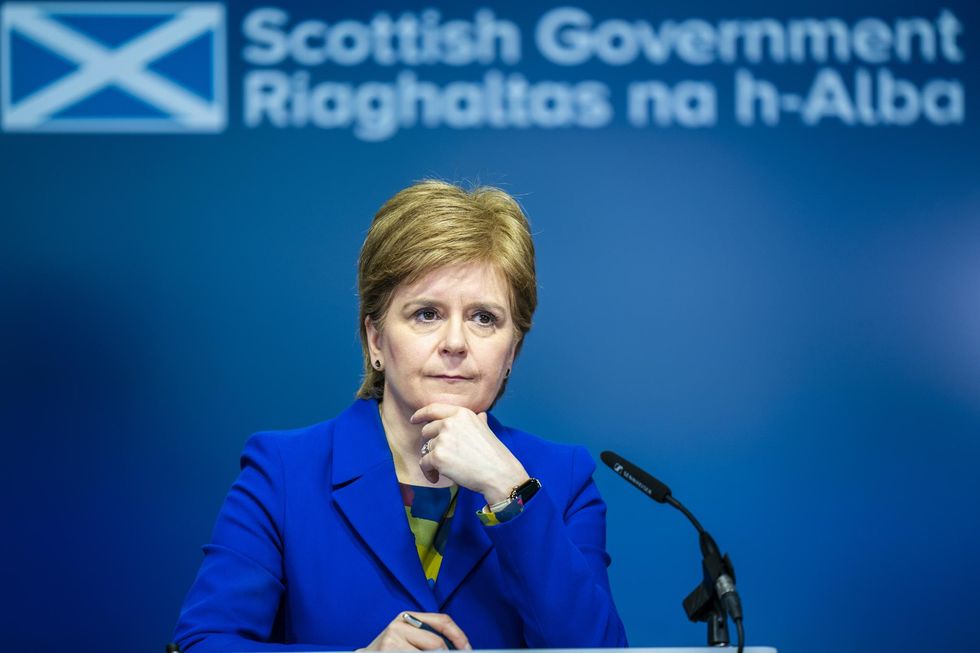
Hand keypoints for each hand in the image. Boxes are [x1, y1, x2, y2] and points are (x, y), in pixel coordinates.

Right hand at [358, 612, 470, 650]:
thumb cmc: (390, 650)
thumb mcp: (407, 636)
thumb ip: (427, 637)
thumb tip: (458, 647)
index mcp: (408, 617)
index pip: (442, 620)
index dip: (458, 635)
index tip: (467, 648)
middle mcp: (399, 625)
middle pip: (437, 643)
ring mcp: (392, 641)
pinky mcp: (388, 652)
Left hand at [411, 403, 528, 503]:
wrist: (499, 473)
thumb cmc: (494, 454)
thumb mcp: (486, 429)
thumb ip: (477, 421)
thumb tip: (481, 415)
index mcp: (461, 413)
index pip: (433, 409)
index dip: (420, 414)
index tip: (414, 420)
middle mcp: (450, 422)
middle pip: (427, 431)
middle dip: (430, 444)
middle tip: (439, 456)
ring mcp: (443, 439)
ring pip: (425, 448)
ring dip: (431, 460)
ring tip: (443, 469)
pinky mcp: (437, 456)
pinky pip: (424, 463)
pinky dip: (428, 472)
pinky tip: (436, 478)